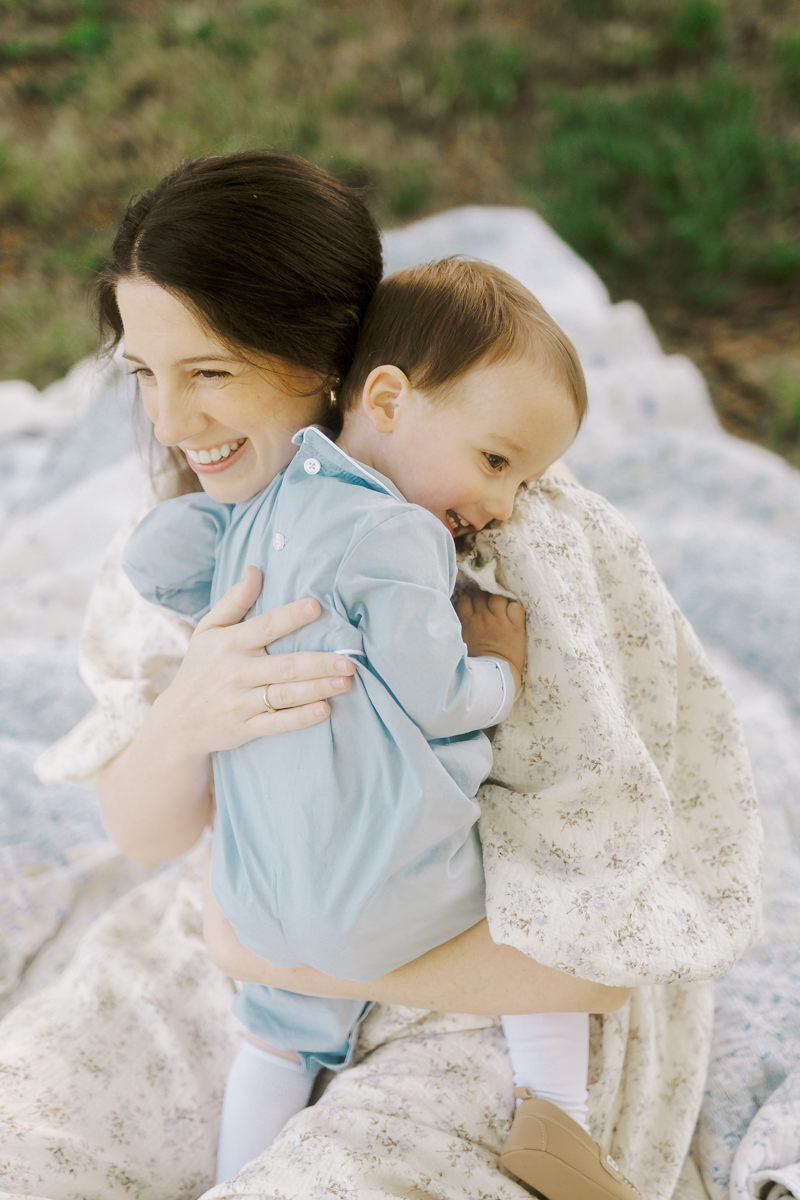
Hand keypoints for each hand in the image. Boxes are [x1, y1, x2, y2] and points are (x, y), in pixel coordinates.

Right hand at [155, 565, 354, 757]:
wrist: (178, 722)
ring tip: (345, 682)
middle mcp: (236, 672)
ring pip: (284, 694)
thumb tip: (255, 569)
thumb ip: (233, 601)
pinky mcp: (245, 728)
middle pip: (284, 665)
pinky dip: (300, 718)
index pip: (265, 627)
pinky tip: (324, 710)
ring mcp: (240, 702)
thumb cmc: (201, 668)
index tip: (317, 607)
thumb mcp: (208, 631)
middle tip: (348, 660)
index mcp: (229, 643)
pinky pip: (277, 723)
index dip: (290, 616)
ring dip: (317, 688)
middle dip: (318, 663)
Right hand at [455, 590, 525, 697]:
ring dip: (499, 601)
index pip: (465, 599)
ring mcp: (499, 620)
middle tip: (488, 609)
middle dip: (484, 599)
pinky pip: (516, 606)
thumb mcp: (459, 645)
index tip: (473, 608)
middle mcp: (482, 618)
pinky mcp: (515, 627)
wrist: (495, 677)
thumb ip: (458, 629)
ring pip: (498, 597)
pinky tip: (512, 616)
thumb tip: (454, 622)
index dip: (470, 601)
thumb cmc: (475, 665)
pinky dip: (514, 608)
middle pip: (481, 595)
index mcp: (466, 622)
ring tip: (501, 611)